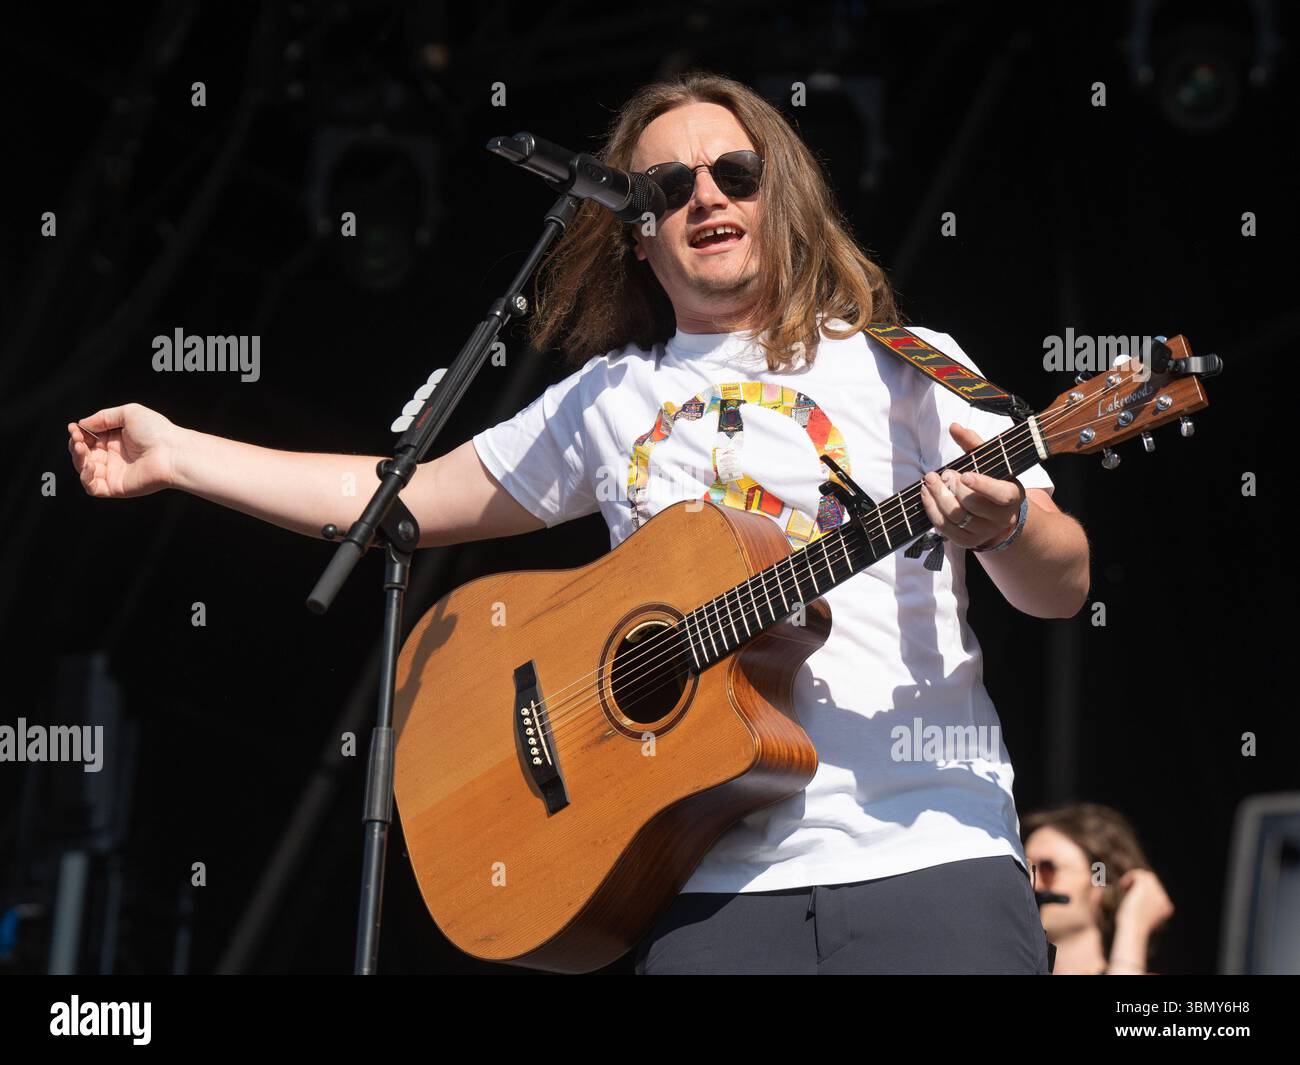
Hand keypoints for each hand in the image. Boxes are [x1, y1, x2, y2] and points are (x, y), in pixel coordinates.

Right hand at [67, 403, 179, 498]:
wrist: (172, 452)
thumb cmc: (156, 431)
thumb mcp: (128, 413)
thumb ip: (103, 417)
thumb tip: (82, 424)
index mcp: (116, 441)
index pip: (88, 440)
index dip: (78, 434)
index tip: (74, 427)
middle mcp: (114, 458)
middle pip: (83, 454)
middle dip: (76, 445)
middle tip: (77, 438)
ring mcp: (114, 473)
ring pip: (84, 470)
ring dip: (78, 459)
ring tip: (82, 449)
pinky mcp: (116, 487)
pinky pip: (93, 487)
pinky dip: (85, 477)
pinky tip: (90, 465)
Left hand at [919, 423, 1024, 549]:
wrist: (999, 515)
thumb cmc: (992, 481)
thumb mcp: (989, 462)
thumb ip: (973, 444)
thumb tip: (954, 426)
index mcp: (1011, 496)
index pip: (999, 494)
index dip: (982, 485)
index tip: (964, 474)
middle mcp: (1000, 518)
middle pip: (971, 505)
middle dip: (951, 488)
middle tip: (940, 474)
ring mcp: (983, 532)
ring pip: (956, 518)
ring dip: (937, 498)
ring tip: (928, 481)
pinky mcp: (967, 542)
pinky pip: (945, 529)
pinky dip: (932, 510)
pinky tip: (926, 496)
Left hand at [1115, 868, 1173, 934]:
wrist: (1133, 928)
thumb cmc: (1131, 927)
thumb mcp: (1138, 917)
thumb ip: (1141, 906)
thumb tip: (1135, 894)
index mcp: (1166, 907)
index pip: (1156, 893)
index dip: (1144, 891)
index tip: (1131, 894)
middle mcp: (1164, 899)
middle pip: (1153, 883)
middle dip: (1139, 883)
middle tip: (1125, 887)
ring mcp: (1157, 891)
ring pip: (1146, 877)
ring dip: (1134, 880)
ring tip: (1124, 886)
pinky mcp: (1146, 885)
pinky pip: (1138, 874)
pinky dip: (1129, 877)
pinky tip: (1123, 885)